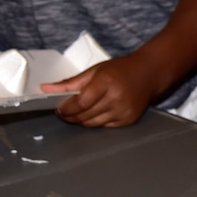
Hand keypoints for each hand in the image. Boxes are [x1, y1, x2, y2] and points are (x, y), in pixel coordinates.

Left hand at [42, 53, 157, 127]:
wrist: (150, 73)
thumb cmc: (122, 69)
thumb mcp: (96, 70)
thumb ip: (70, 82)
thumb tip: (46, 89)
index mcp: (106, 82)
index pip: (80, 103)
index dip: (66, 108)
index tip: (59, 108)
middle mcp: (116, 98)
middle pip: (84, 115)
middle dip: (70, 115)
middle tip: (64, 111)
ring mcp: (123, 111)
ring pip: (92, 124)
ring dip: (81, 120)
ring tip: (78, 112)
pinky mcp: (127, 120)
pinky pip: (104, 126)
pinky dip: (95, 121)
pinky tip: (95, 113)